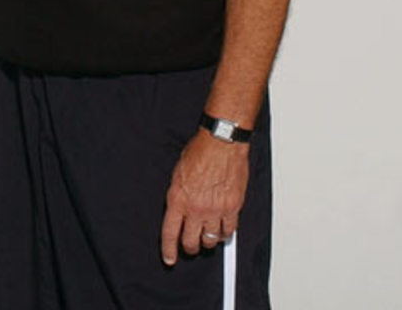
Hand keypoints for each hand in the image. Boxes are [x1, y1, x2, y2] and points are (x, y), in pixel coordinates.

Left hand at [160, 129, 248, 264]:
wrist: (221, 143)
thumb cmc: (199, 152)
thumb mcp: (177, 173)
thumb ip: (178, 196)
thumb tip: (178, 211)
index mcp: (178, 198)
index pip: (170, 232)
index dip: (169, 249)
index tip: (170, 259)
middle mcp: (196, 208)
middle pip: (191, 242)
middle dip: (190, 248)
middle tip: (190, 246)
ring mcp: (215, 209)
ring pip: (210, 240)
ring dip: (208, 241)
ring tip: (206, 235)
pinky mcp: (232, 208)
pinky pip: (229, 231)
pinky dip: (225, 234)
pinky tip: (222, 230)